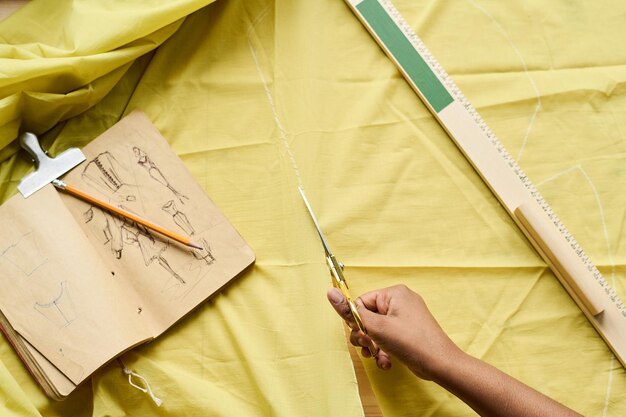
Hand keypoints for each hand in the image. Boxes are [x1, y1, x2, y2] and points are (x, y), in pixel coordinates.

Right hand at [327, 284, 461, 380]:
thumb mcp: (376, 327)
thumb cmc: (412, 342)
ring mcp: (405, 317)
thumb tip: (330, 292)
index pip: (362, 302)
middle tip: (369, 347)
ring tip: (378, 357)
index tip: (361, 335)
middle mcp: (400, 301)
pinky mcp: (408, 331)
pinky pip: (387, 337)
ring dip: (373, 346)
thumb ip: (351, 312)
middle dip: (365, 336)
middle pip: (368, 317)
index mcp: (394, 293)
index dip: (357, 321)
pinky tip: (386, 362)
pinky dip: (384, 350)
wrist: (440, 364)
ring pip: (376, 330)